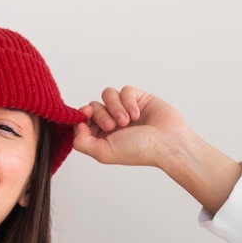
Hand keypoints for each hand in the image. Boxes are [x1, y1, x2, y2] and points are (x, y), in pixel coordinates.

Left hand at [72, 86, 190, 167]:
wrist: (166, 142)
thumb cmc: (137, 150)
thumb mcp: (102, 152)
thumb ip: (81, 142)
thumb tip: (75, 124)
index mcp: (100, 136)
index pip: (82, 120)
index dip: (81, 116)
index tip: (85, 115)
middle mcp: (111, 122)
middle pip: (93, 106)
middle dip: (101, 115)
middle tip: (113, 126)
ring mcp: (124, 109)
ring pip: (107, 95)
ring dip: (115, 107)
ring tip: (127, 121)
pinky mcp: (137, 98)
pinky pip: (124, 90)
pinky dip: (129, 102)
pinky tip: (138, 114)